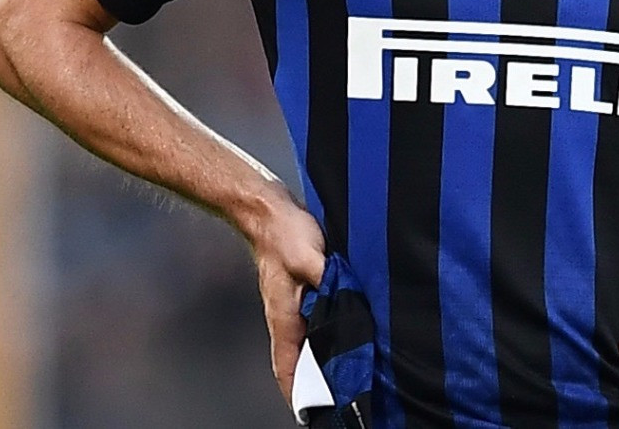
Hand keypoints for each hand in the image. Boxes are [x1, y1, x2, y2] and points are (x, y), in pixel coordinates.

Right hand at [248, 197, 327, 403]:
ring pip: (309, 342)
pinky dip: (329, 335)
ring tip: (348, 374)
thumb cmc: (285, 234)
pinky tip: (347, 334)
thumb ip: (327, 281)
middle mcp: (287, 317)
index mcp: (284, 317)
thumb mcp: (309, 258)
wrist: (270, 209)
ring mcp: (293, 305)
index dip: (298, 393)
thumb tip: (347, 302)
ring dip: (323, 359)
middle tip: (340, 397)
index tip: (310, 413)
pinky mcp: (303, 292)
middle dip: (316, 382)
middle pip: (299, 361)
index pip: (286, 367)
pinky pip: (317, 322)